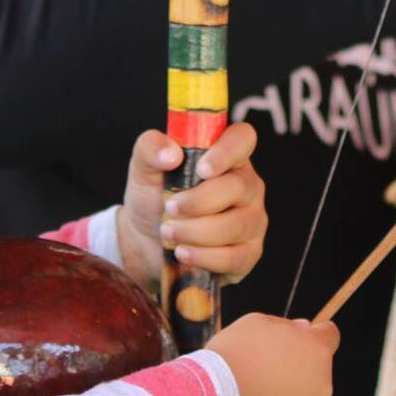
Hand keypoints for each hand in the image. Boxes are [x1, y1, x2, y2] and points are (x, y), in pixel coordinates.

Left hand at [117, 123, 265, 291]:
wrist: (146, 241)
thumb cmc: (153, 197)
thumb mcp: (143, 168)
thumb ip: (150, 148)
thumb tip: (171, 154)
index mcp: (226, 155)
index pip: (243, 138)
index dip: (227, 151)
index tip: (201, 169)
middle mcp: (247, 185)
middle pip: (239, 187)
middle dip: (199, 202)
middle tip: (169, 208)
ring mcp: (252, 219)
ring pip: (236, 225)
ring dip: (196, 231)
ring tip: (168, 232)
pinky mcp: (248, 253)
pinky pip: (235, 257)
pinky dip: (204, 257)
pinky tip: (182, 253)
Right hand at [209, 315, 339, 395]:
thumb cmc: (233, 355)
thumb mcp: (255, 323)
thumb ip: (284, 326)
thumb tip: (302, 330)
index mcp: (316, 351)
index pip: (329, 336)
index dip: (312, 336)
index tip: (297, 339)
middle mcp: (321, 386)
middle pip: (315, 373)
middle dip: (296, 369)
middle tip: (263, 370)